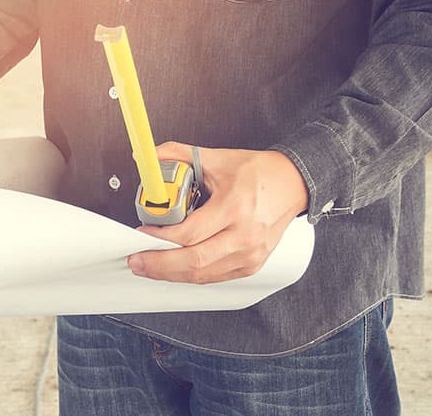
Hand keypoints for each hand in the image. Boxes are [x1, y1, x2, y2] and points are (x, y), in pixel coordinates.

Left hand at [127, 142, 308, 283]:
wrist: (293, 184)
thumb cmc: (259, 173)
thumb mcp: (216, 158)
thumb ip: (178, 154)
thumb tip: (149, 158)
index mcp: (234, 208)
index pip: (190, 233)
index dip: (161, 238)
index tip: (142, 233)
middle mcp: (244, 235)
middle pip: (195, 261)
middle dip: (160, 265)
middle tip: (137, 261)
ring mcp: (250, 254)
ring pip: (204, 275)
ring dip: (172, 274)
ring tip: (150, 266)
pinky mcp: (252, 264)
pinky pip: (216, 277)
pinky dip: (193, 275)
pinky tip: (175, 269)